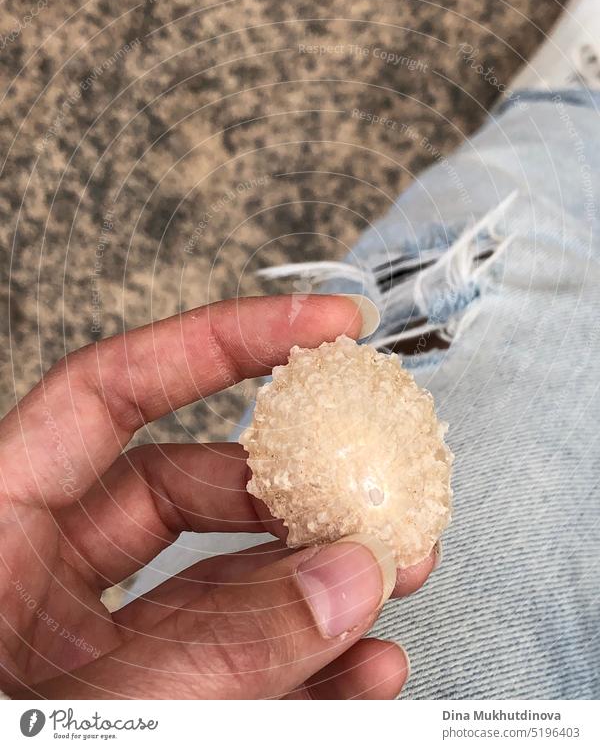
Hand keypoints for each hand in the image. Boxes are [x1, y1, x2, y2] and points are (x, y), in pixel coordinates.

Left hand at [0, 295, 435, 698]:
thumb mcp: (84, 717)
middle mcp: (37, 576)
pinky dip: (300, 670)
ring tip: (394, 587)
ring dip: (314, 588)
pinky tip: (363, 674)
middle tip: (373, 492)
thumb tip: (346, 581)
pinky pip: (226, 669)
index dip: (219, 343)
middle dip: (289, 488)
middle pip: (186, 486)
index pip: (113, 392)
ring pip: (220, 586)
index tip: (320, 327)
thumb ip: (213, 655)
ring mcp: (85, 647)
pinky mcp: (130, 706)